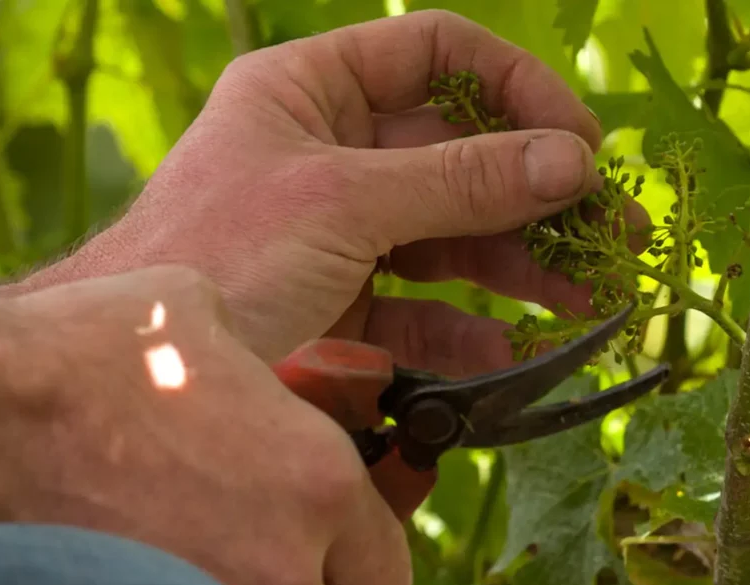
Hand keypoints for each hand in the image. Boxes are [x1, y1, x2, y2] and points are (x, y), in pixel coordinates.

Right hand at [0, 265, 413, 584]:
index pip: (387, 562)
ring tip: (207, 559)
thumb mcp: (202, 315)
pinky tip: (161, 577)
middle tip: (264, 541)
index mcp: (316, 479)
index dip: (360, 545)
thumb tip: (273, 375)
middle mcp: (284, 564)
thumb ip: (270, 363)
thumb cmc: (81, 355)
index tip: (330, 530)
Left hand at [22, 10, 646, 374]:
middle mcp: (329, 151)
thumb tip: (571, 161)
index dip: (517, 90)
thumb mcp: (344, 201)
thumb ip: (460, 180)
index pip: (438, 55)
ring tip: (586, 299)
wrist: (136, 364)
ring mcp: (337, 230)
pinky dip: (460, 330)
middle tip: (613, 235)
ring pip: (447, 236)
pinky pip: (415, 307)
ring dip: (517, 268)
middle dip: (537, 197)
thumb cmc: (215, 253)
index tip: (580, 143)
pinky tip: (504, 352)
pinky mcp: (336, 300)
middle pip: (458, 156)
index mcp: (315, 90)